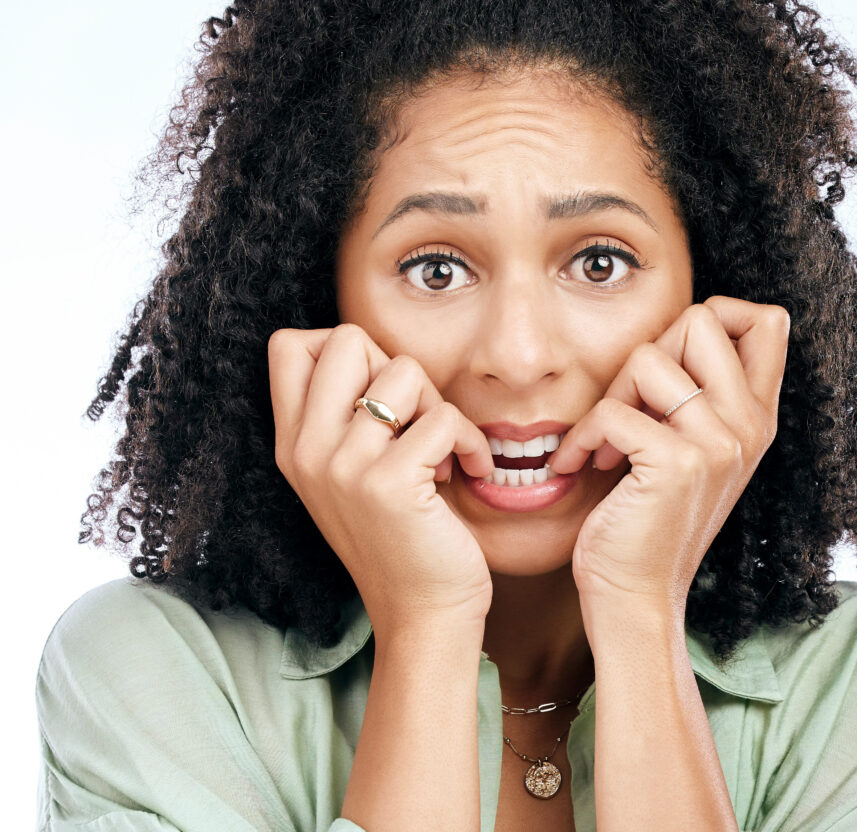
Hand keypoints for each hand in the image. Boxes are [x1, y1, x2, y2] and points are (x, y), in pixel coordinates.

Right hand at [268, 324, 495, 637]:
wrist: (421, 614)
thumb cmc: (399, 535)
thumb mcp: (349, 474)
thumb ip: (343, 415)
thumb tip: (375, 352)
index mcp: (292, 444)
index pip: (288, 345)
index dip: (343, 348)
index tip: (376, 393)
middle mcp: (307, 450)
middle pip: (347, 338)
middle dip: (395, 367)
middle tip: (413, 418)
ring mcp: (343, 466)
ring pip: (405, 371)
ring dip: (439, 405)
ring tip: (440, 450)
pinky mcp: (389, 483)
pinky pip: (444, 417)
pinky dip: (470, 442)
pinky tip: (466, 471)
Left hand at [547, 296, 789, 607]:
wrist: (638, 596)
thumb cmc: (651, 516)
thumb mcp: (691, 447)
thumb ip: (699, 392)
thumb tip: (679, 326)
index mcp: (757, 416)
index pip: (770, 319)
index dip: (718, 314)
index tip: (674, 360)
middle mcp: (749, 425)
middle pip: (702, 318)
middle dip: (648, 350)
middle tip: (630, 402)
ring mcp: (719, 443)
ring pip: (647, 357)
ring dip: (610, 395)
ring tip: (606, 439)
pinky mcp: (678, 465)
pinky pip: (612, 411)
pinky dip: (583, 436)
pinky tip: (583, 465)